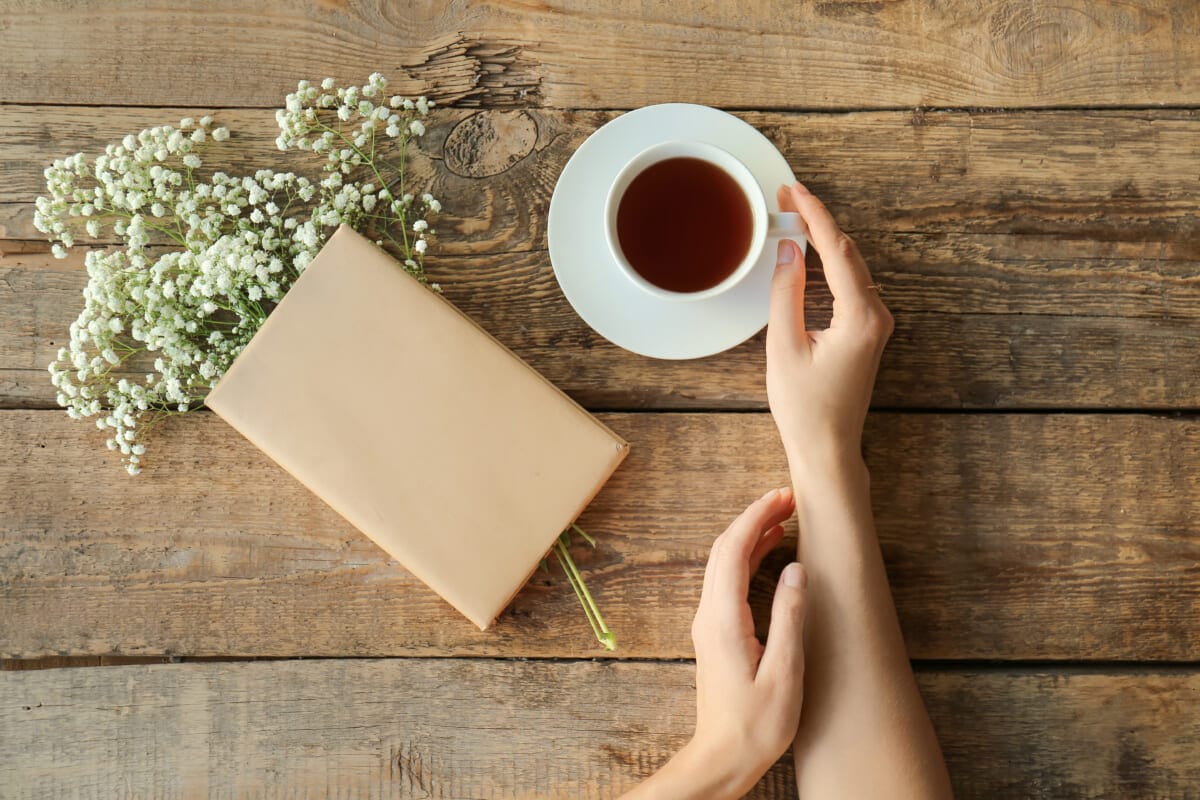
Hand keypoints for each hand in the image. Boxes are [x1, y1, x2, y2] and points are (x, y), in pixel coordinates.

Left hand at [689, 487, 807, 793]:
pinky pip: (727, 579)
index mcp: (723, 619)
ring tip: (784, 517)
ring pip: (724, 562)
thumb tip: (797, 569)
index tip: (783, 496)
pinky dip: (748, 556)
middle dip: (755, 516)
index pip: (733, 550)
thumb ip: (790, 618)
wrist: (722, 758)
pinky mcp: (715, 632)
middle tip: (789, 499)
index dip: (757, 516)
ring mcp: (708, 622)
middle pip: (724, 548)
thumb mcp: (784, 673)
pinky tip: (771, 553)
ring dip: (751, 534)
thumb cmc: (755, 726)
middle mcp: (708, 614)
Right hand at [768, 182, 893, 473]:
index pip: (837, 250)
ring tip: (794, 216)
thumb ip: (786, 293)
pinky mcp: (868, 334)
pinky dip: (831, 263)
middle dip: (818, 221)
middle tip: (786, 198)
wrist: (827, 448)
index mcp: (860, 318)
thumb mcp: (784, 347)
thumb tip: (790, 250)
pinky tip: (811, 254)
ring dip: (824, 240)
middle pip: (848, 253)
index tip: (793, 190)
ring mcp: (876, 325)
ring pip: (852, 267)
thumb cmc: (804, 408)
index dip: (814, 214)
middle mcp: (877, 317)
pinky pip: (851, 285)